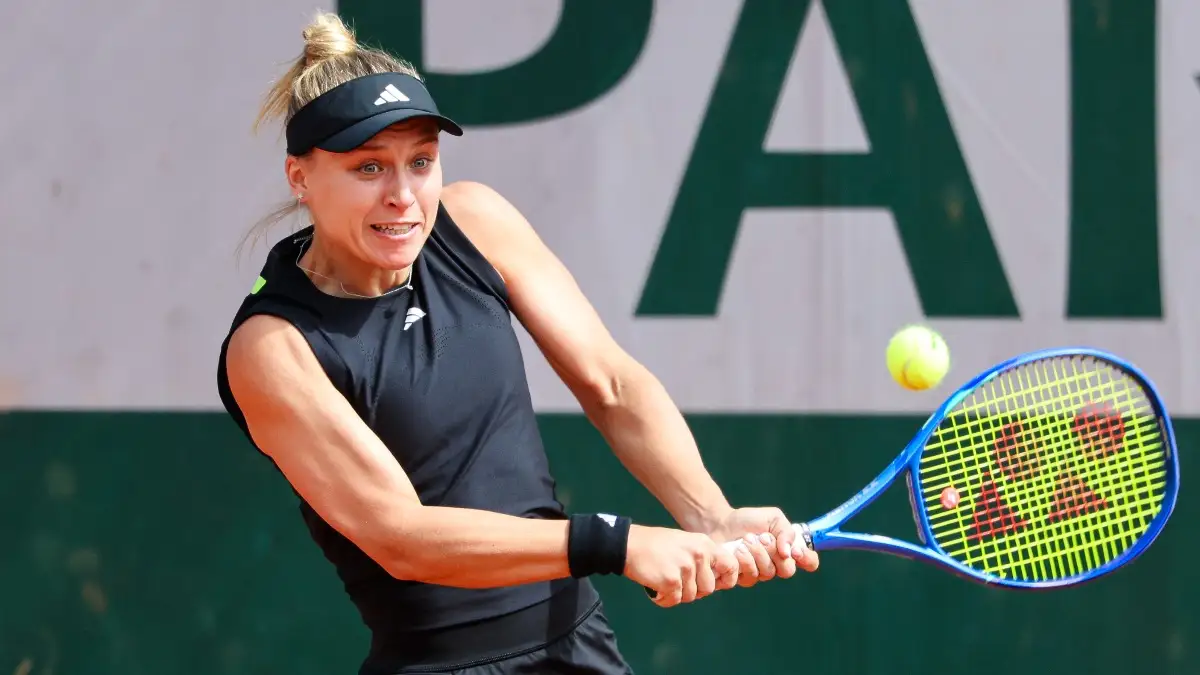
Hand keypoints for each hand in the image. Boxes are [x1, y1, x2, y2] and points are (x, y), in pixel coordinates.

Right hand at [624, 524, 740, 606]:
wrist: (629, 544)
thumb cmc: (656, 545)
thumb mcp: (685, 543)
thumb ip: (701, 558)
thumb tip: (715, 581)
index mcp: (704, 544)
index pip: (731, 566)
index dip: (726, 580)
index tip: (715, 584)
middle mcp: (698, 555)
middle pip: (709, 589)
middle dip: (693, 590)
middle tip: (676, 581)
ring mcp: (685, 568)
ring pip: (690, 597)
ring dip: (676, 594)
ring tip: (663, 580)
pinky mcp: (671, 580)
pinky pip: (674, 600)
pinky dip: (664, 599)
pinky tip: (655, 586)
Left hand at [708, 507, 819, 587]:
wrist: (720, 523)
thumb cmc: (748, 520)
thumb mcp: (772, 518)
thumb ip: (786, 531)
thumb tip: (790, 552)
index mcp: (788, 549)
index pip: (809, 562)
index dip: (807, 559)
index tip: (795, 551)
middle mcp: (777, 564)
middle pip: (788, 570)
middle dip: (775, 553)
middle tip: (764, 538)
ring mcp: (761, 573)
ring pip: (768, 573)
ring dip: (757, 554)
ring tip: (746, 539)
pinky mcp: (743, 578)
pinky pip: (751, 577)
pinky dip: (744, 561)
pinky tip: (738, 550)